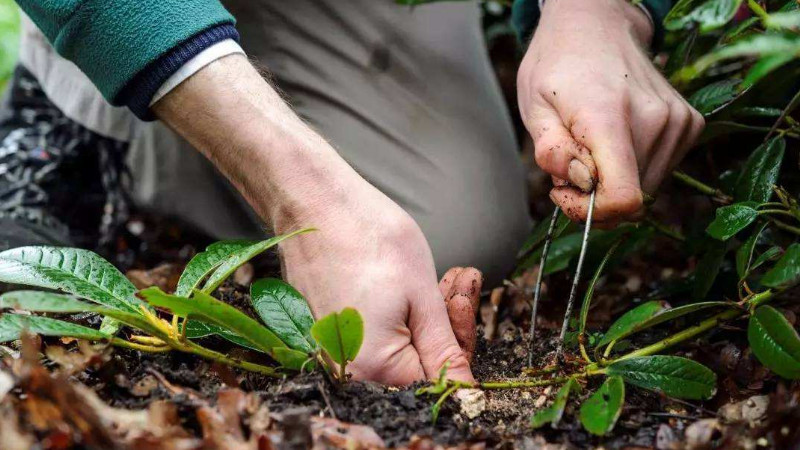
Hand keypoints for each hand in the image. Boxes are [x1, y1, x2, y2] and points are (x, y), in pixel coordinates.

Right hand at [277, 194, 482, 384]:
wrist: (314, 202)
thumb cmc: (368, 237)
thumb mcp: (422, 295)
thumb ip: (445, 350)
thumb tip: (466, 393)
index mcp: (374, 369)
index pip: (437, 379)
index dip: (459, 342)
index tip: (466, 302)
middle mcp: (347, 370)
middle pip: (415, 364)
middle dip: (445, 324)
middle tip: (458, 280)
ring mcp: (332, 352)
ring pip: (397, 346)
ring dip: (423, 314)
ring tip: (440, 273)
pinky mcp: (325, 333)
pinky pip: (372, 334)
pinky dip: (396, 311)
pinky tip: (408, 280)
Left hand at [517, 0, 704, 224]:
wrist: (597, 24)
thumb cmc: (557, 66)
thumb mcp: (533, 106)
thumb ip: (551, 150)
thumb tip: (581, 183)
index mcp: (609, 116)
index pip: (623, 197)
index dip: (591, 212)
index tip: (565, 192)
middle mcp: (654, 120)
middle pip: (633, 199)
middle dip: (596, 196)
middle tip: (570, 166)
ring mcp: (677, 121)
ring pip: (647, 189)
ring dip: (615, 182)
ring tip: (590, 147)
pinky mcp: (689, 123)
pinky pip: (661, 170)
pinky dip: (635, 167)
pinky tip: (615, 139)